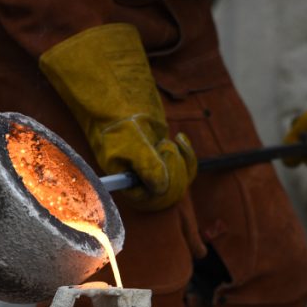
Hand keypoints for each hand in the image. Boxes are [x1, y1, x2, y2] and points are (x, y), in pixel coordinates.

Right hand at [39, 23, 196, 209]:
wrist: (120, 110)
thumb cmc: (120, 125)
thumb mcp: (131, 143)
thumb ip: (146, 166)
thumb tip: (161, 189)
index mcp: (129, 185)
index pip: (152, 197)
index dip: (163, 180)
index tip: (162, 152)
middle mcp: (142, 184)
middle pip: (169, 192)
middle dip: (174, 169)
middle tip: (166, 145)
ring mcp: (155, 176)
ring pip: (180, 182)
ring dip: (180, 161)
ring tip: (168, 141)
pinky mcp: (165, 165)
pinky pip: (185, 170)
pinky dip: (187, 155)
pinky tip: (180, 138)